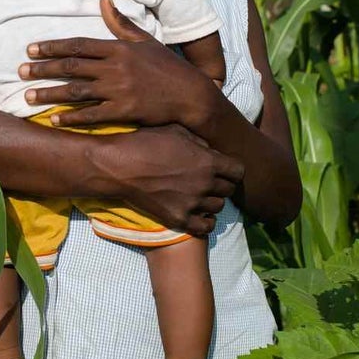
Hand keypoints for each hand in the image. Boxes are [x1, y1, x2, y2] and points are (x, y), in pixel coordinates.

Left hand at [19, 0, 216, 128]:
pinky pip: (92, 115)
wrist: (190, 94)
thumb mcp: (144, 40)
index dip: (52, 47)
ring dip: (49, 94)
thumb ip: (120, 23)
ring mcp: (119, 90)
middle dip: (42, 69)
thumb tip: (103, 0)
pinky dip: (71, 117)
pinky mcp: (124, 111)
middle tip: (19, 71)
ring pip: (76, 91)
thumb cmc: (166, 66)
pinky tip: (54, 119)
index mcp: (118, 48)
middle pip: (71, 67)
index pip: (78, 45)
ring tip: (27, 97)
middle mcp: (115, 68)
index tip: (31, 49)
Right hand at [92, 125, 242, 235]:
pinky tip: (198, 213)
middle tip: (209, 181)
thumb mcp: (176, 132)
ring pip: (218, 207)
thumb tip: (212, 150)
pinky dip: (205, 221)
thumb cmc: (145, 143)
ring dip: (212, 201)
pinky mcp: (179, 218)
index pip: (238, 171)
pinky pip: (205, 227)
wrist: (119, 166)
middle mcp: (204, 184)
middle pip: (229, 190)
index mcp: (208, 161)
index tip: (223, 169)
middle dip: (222, 184)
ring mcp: (192, 203)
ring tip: (200, 196)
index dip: (232, 169)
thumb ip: (200, 142)